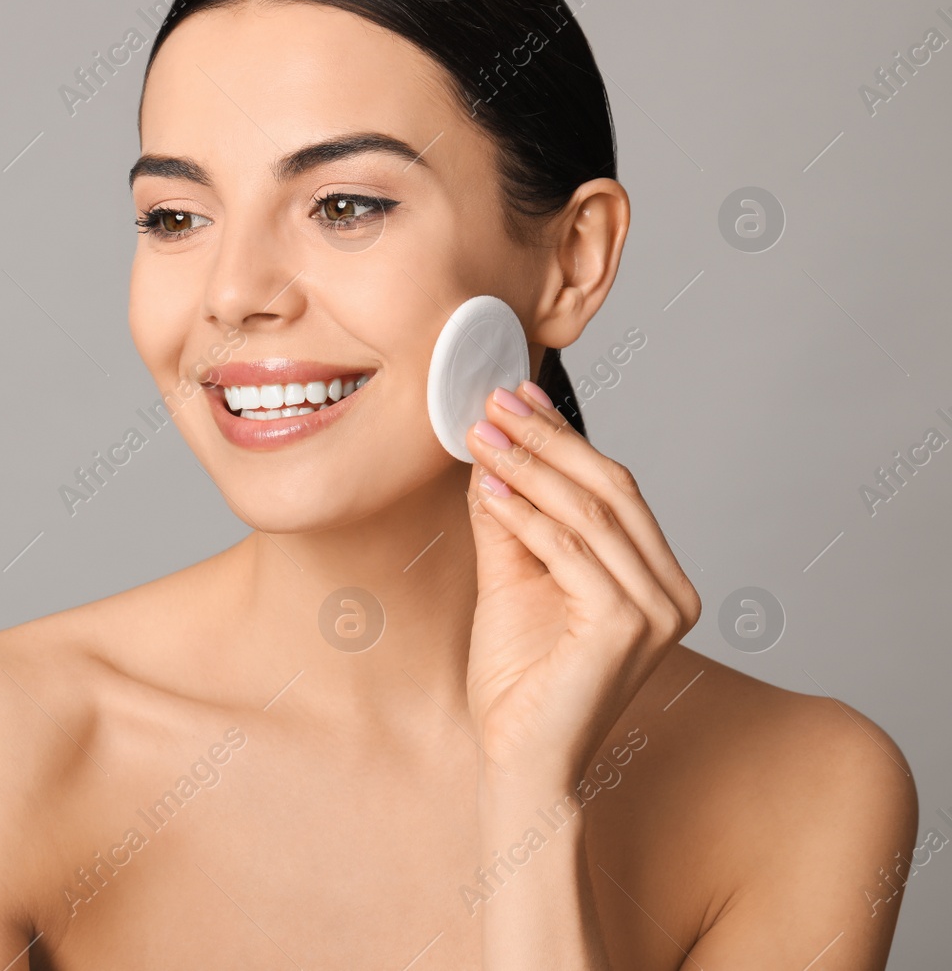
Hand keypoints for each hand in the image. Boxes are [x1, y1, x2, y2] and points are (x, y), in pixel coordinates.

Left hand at [462, 381, 700, 791]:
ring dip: (528, 466)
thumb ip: (510, 520)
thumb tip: (493, 452)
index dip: (564, 437)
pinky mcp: (627, 627)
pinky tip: (487, 488)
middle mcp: (673, 593)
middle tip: (493, 402)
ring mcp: (657, 611)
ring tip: (481, 435)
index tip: (514, 397)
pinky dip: (525, 514)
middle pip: (611, 489)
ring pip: (589, 513)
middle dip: (547, 439)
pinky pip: (569, 552)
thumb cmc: (520, 679)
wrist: (518, 757)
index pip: (615, 489)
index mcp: (659, 579)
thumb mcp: (512, 579)